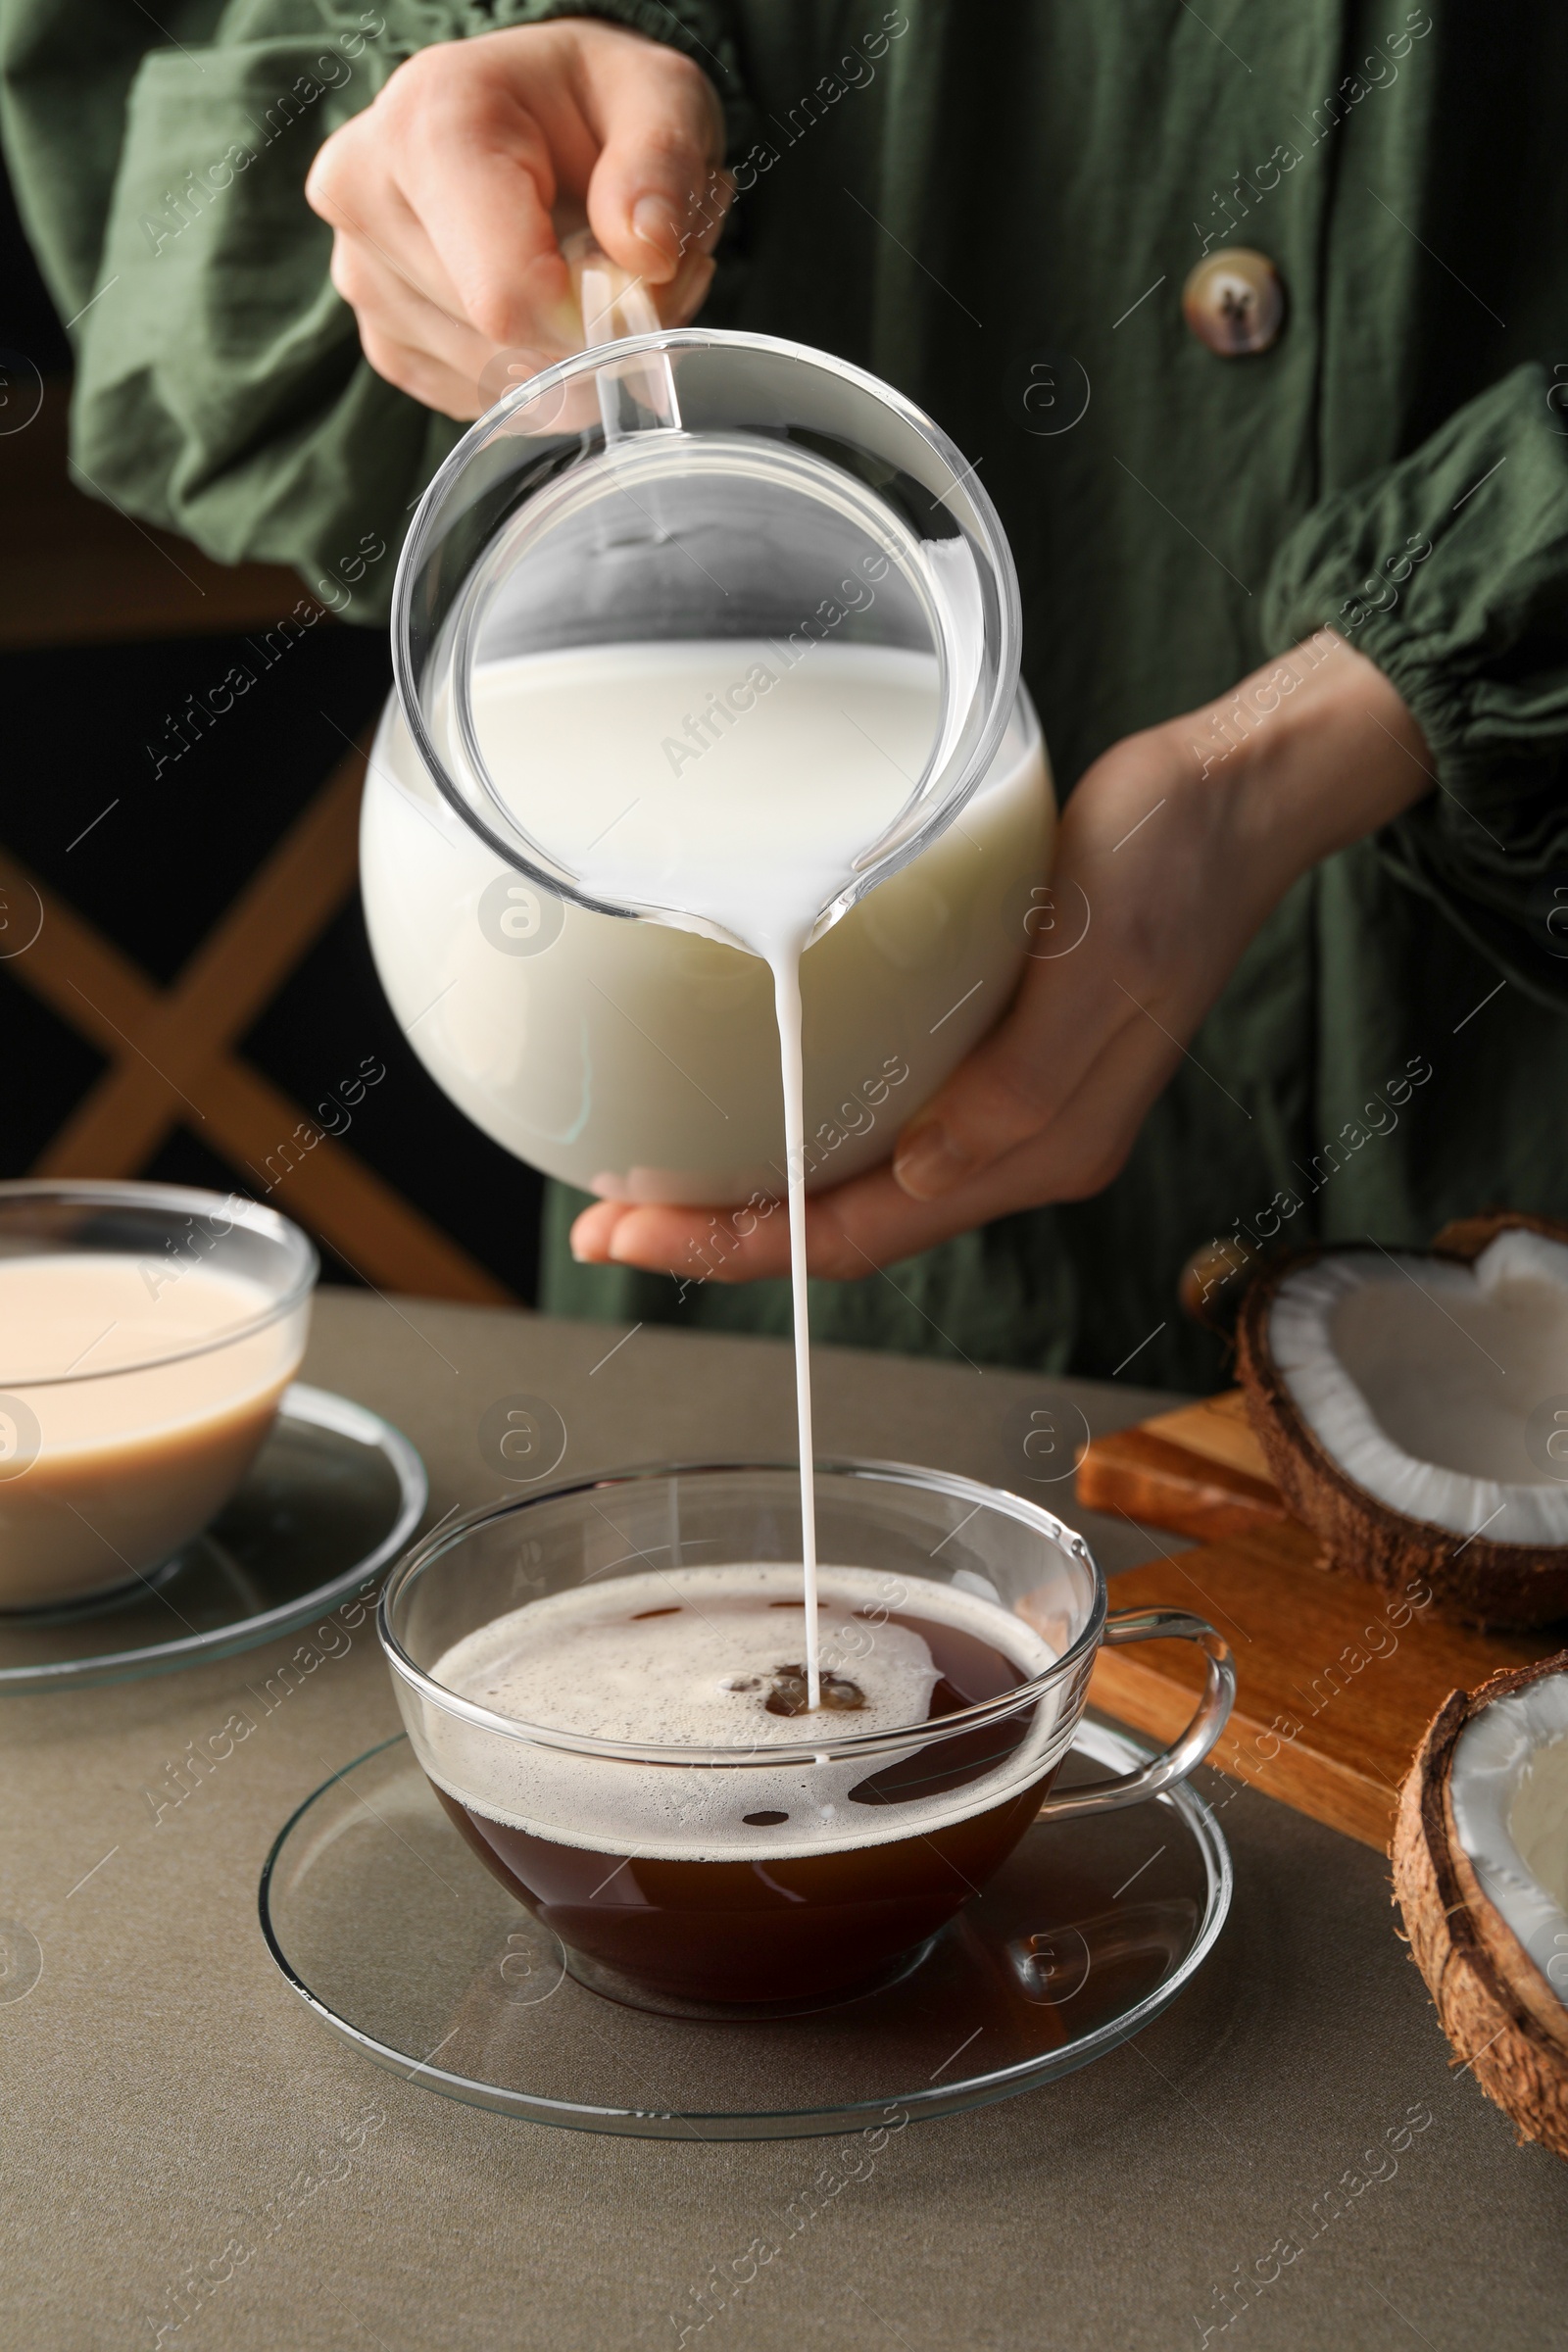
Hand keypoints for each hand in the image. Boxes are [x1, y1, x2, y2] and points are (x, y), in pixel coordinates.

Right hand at [305, 21, 727, 418]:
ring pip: (493, 381)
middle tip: (632, 269)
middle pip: (504, 344)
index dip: (592, 323)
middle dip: (590, 331)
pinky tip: (543, 310)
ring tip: (585, 277)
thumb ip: (660, 163)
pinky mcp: (382, 339)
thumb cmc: (590, 101)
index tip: (641, 292)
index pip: (506, 295)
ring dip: (566, 359)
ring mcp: (363, 277)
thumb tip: (646, 255)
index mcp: (430, 125)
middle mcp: (369, 198)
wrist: (530, 114)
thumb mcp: (655, 94)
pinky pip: (475, 398)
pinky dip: (529, 378)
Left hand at [570, 633, 1433, 1281]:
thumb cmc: (1173, 861)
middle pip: (842, 1224)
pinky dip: (792, 1123)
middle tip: (603, 1222)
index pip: (861, 1233)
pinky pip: (873, 1115)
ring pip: (850, 1180)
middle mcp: (1014, 1143)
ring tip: (645, 1181)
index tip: (636, 1239)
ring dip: (748, 1188)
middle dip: (721, 1234)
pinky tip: (739, 1098)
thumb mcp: (1105, 959)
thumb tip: (931, 1167)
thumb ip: (1027, 1076)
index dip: (741, 1246)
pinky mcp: (988, 1049)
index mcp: (1042, 1145)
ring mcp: (1001, 1101)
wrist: (1229, 799)